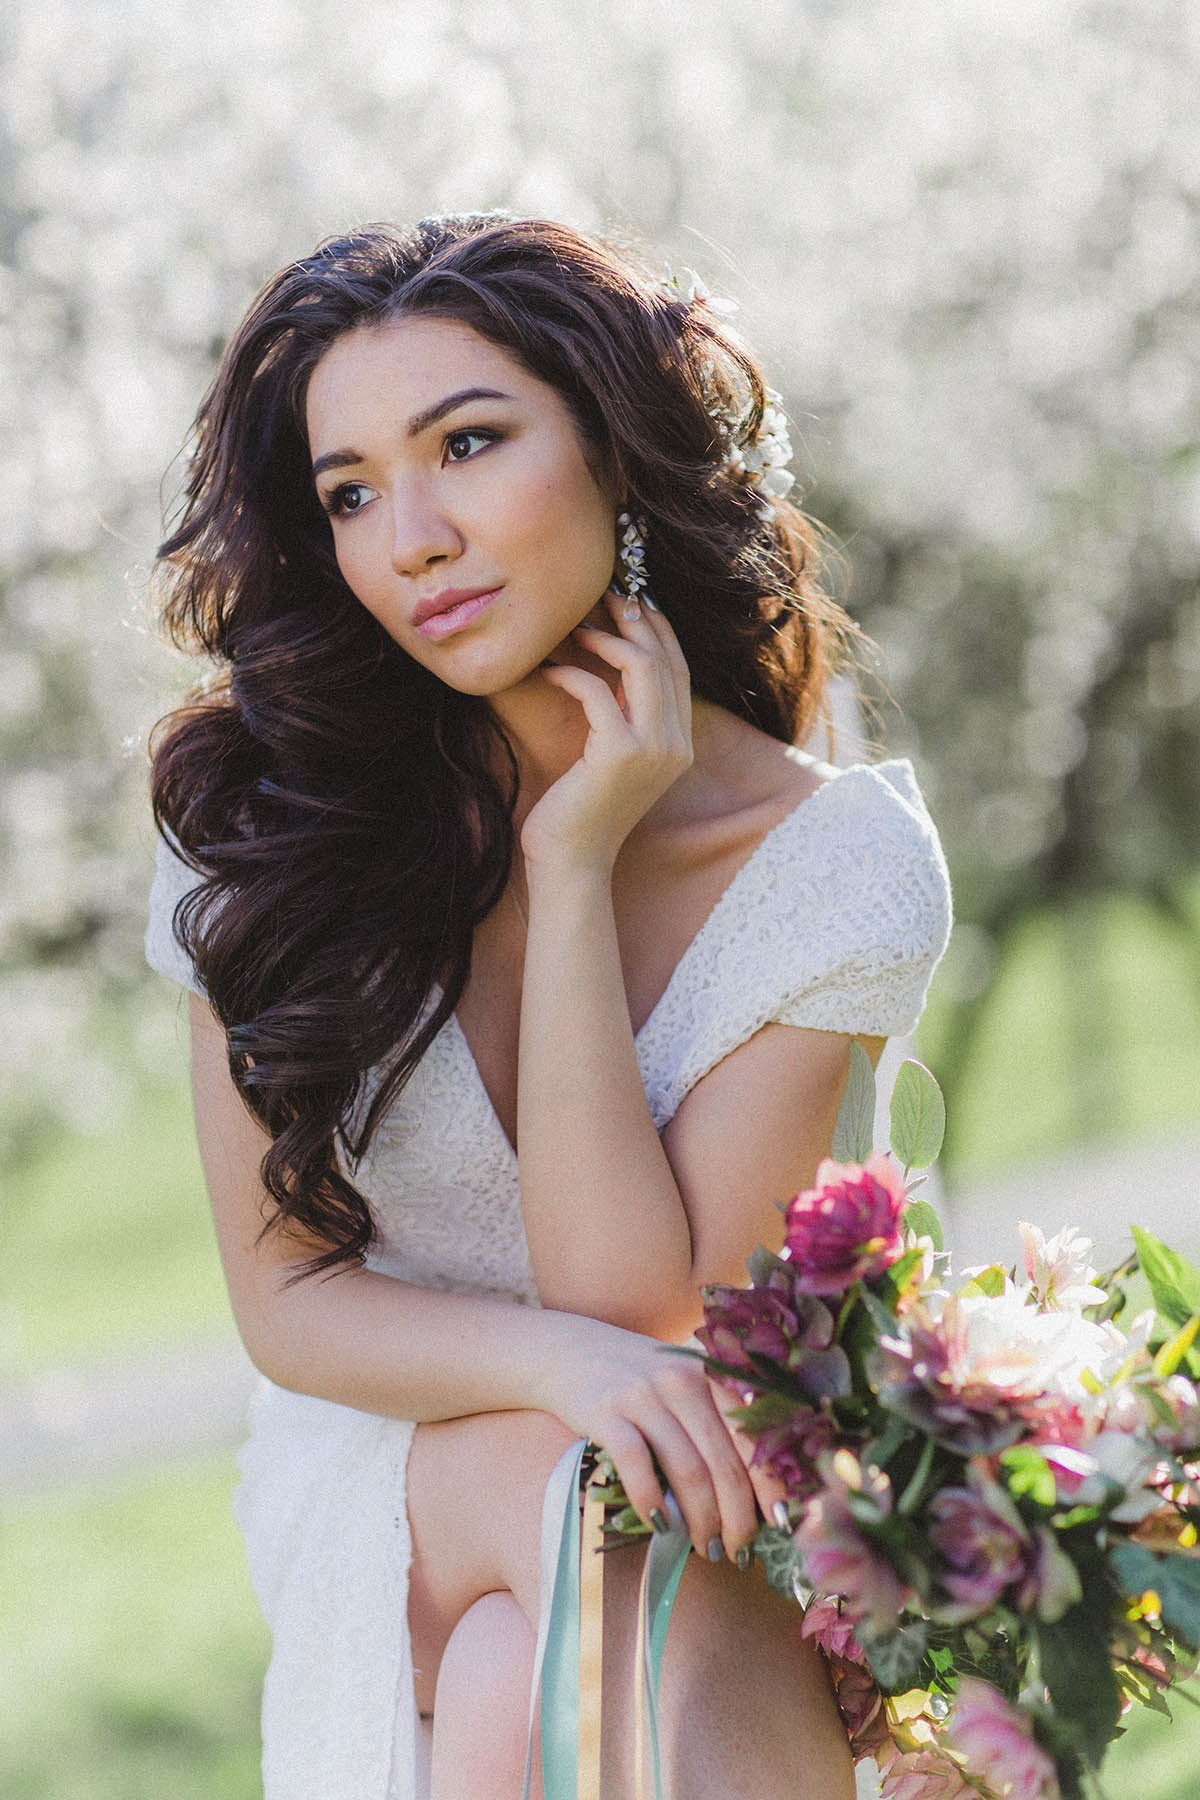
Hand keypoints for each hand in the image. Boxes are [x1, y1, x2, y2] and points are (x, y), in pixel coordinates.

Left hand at [519, 590, 693, 873]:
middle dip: (635, 620)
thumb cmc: (582, 808)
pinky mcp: (619, 755)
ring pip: (642, 668)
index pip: (680, 669)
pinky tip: (550, 671)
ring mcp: (653, 750)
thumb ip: (625, 716)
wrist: (571, 860)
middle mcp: (676, 745)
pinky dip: (573, 674)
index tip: (630, 600)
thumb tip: (613, 658)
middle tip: (602, 597)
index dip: (658, 628)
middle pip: (665, 660)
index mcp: (680, 744)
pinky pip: (598, 693)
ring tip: (574, 628)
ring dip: (605, 639)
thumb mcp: (612, 755)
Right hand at [542, 1313, 761, 1562]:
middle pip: (723, 1463)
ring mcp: (642, 1395)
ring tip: (707, 1549)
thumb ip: (715, 1420)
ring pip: (687, 1471)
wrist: (566, 1349)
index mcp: (711, 1373)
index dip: (770, 1486)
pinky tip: (661, 1526)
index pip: (753, 1438)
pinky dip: (652, 1502)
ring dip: (701, 1521)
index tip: (779, 1524)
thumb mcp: (683, 1381)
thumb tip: (753, 1495)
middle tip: (739, 1552)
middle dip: (737, 1518)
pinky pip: (637, 1466)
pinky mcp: (605, 1412)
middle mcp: (682, 1380)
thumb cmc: (638, 1378)